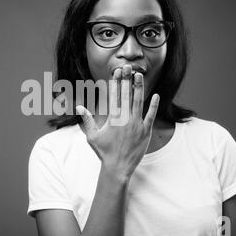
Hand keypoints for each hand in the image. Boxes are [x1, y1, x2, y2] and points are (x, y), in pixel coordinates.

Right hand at [76, 65, 159, 180]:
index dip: (116, 81)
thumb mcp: (92, 136)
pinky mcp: (146, 131)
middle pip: (126, 94)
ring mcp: (136, 124)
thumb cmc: (104, 152)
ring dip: (139, 87)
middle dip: (127, 79)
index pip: (114, 95)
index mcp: (112, 118)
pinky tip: (155, 95)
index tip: (117, 71)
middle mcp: (125, 118)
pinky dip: (153, 105)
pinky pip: (151, 116)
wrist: (117, 168)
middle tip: (128, 67)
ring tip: (139, 75)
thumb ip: (86, 120)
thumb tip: (79, 108)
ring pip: (139, 101)